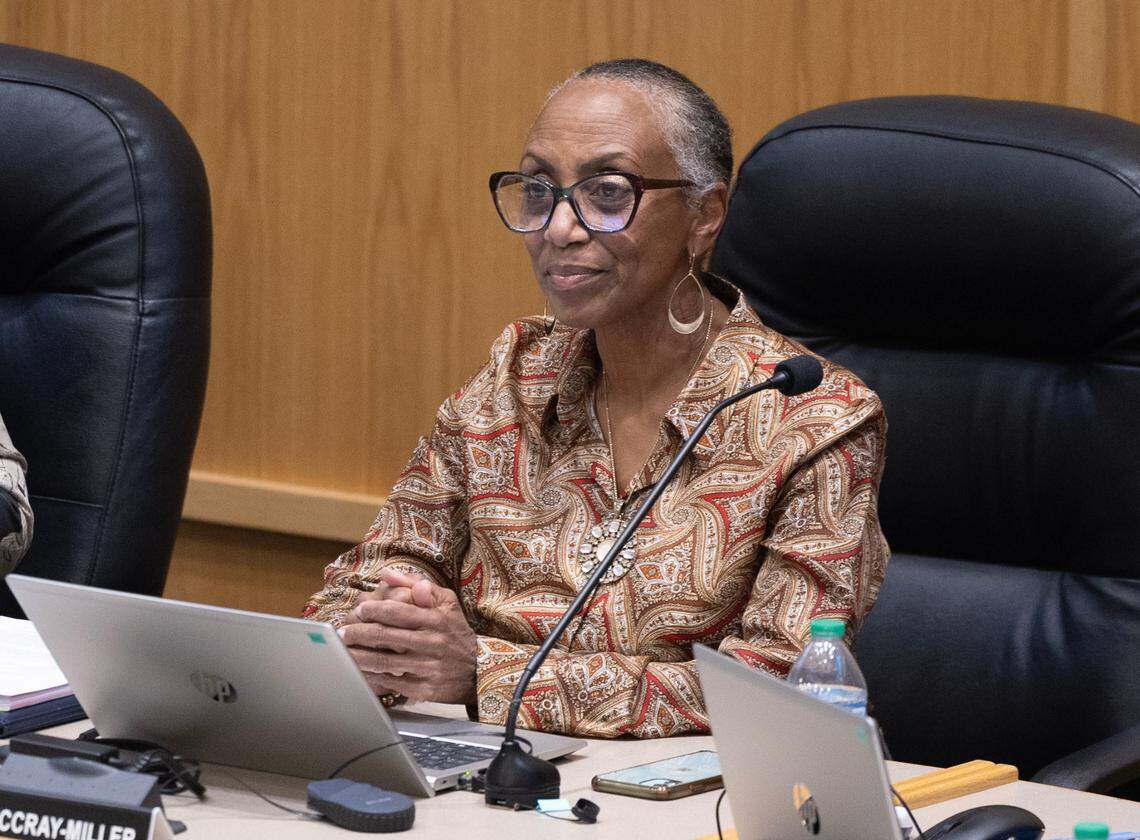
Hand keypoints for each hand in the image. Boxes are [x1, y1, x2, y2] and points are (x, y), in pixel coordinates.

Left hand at [339, 568, 476, 704]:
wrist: (478, 670)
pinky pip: (393, 682)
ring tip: (343, 652)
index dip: (374, 610)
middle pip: (386, 636)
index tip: (359, 609)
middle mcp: (433, 642)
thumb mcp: (446, 602)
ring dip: (359, 657)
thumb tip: (387, 574)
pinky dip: (373, 677)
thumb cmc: (455, 631)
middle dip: (359, 634)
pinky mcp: (425, 689)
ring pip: (385, 662)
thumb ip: (417, 584)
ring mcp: (429, 667)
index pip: (398, 611)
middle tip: (343, 632)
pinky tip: (360, 671)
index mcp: (436, 619)